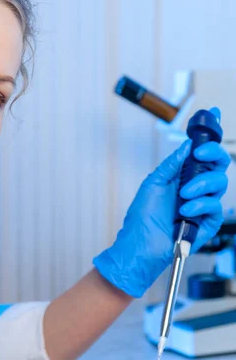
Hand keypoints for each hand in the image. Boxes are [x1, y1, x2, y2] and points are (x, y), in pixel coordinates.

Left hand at [93, 108, 230, 297]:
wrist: (139, 245)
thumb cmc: (141, 217)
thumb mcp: (153, 183)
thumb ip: (172, 164)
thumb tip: (187, 146)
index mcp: (183, 176)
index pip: (202, 153)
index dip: (210, 135)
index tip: (214, 114)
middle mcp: (196, 188)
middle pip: (218, 164)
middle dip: (213, 154)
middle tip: (200, 155)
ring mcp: (203, 205)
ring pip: (219, 183)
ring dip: (200, 185)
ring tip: (183, 196)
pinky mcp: (207, 223)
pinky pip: (215, 207)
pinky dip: (201, 205)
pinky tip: (186, 210)